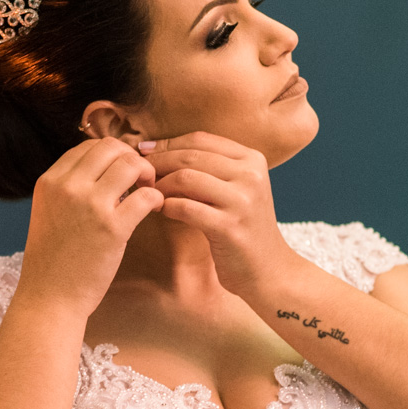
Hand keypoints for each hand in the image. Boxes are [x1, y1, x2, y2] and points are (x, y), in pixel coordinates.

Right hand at [15, 136, 164, 319]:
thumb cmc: (52, 261)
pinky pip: (146, 196)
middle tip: (139, 178)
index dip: (111, 154)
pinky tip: (154, 209)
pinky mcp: (112, 228)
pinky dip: (156, 198)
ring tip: (148, 191)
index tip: (120, 171)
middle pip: (111, 147)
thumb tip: (101, 170)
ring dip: (146, 174)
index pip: (87, 146)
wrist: (49, 298)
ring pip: (130, 164)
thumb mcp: (48, 212)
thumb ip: (68, 189)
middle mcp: (67, 187)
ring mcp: (90, 205)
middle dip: (130, 158)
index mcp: (49, 181)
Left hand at [141, 131, 300, 296]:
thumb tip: (159, 148)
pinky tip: (160, 210)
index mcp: (253, 159)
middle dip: (158, 163)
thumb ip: (211, 168)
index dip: (167, 143)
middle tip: (139, 174)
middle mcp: (251, 175)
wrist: (268, 269)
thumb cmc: (243, 227)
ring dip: (160, 185)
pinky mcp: (230, 227)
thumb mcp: (236, 189)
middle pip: (190, 156)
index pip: (200, 139)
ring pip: (186, 178)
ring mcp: (242, 201)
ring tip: (148, 193)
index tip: (144, 151)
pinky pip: (186, 207)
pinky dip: (167, 206)